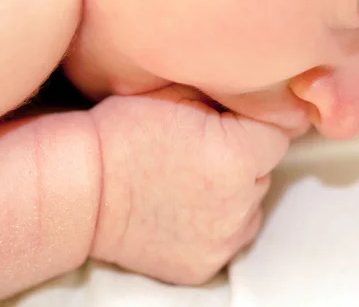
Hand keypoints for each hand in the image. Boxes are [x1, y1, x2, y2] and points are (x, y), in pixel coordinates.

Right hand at [90, 85, 289, 284]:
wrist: (79, 189)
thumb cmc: (119, 135)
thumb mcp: (176, 92)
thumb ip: (227, 97)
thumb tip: (259, 104)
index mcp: (236, 155)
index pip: (278, 135)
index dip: (251, 126)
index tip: (225, 125)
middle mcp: (238, 202)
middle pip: (264, 172)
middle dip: (243, 158)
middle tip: (201, 151)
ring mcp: (223, 239)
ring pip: (250, 206)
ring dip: (233, 192)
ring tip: (190, 181)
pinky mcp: (205, 266)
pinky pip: (230, 236)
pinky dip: (216, 223)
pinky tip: (183, 208)